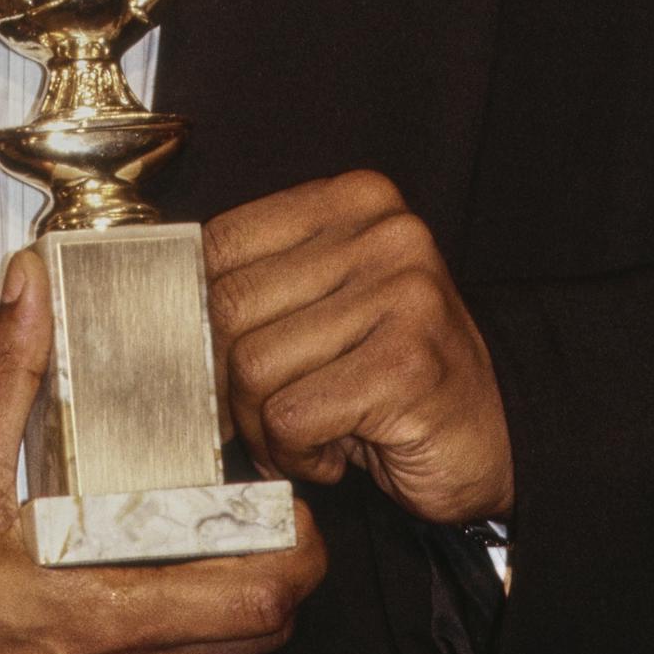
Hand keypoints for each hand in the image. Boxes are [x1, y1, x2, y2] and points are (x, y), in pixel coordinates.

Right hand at [0, 249, 325, 653]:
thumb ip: (4, 375)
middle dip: (282, 575)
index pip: (253, 600)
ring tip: (209, 551)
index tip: (290, 505)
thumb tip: (31, 289)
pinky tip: (150, 603)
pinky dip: (189, 651)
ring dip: (234, 610)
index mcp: (102, 617)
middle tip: (267, 521)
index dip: (294, 552)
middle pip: (262, 635)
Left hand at [204, 172, 513, 527]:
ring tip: (310, 433)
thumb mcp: (325, 301)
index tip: (212, 360)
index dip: (195, 314)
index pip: (220, 242)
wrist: (498, 430)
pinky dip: (300, 454)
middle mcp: (383, 232)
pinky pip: (293, 416)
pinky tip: (339, 453)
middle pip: (228, 307)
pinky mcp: (408, 365)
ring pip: (253, 367)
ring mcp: (402, 294)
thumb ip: (259, 282)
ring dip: (266, 427)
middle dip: (227, 382)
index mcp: (352, 199)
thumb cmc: (392, 368)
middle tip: (263, 414)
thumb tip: (155, 306)